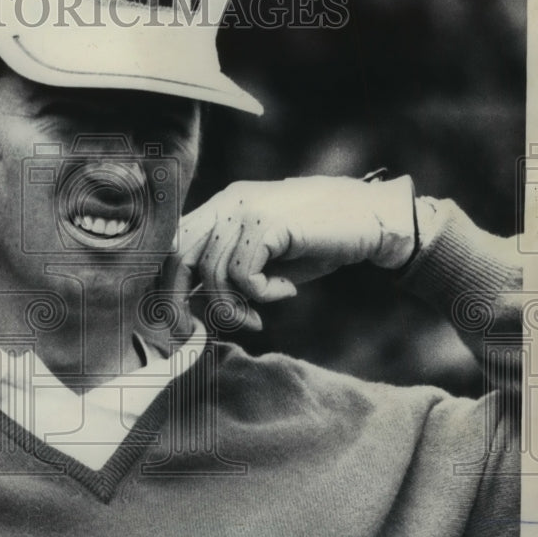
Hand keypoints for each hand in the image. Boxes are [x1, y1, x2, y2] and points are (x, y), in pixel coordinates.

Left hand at [171, 176, 415, 328]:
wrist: (372, 220)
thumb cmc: (319, 242)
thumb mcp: (265, 259)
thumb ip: (227, 272)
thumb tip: (190, 307)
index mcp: (221, 207)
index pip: (172, 244)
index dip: (165, 285)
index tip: (176, 323)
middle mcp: (227, 202)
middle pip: (177, 254)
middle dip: (176, 302)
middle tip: (192, 334)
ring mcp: (245, 208)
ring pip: (212, 272)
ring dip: (233, 308)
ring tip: (259, 317)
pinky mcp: (267, 222)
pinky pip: (243, 273)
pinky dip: (261, 294)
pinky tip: (286, 292)